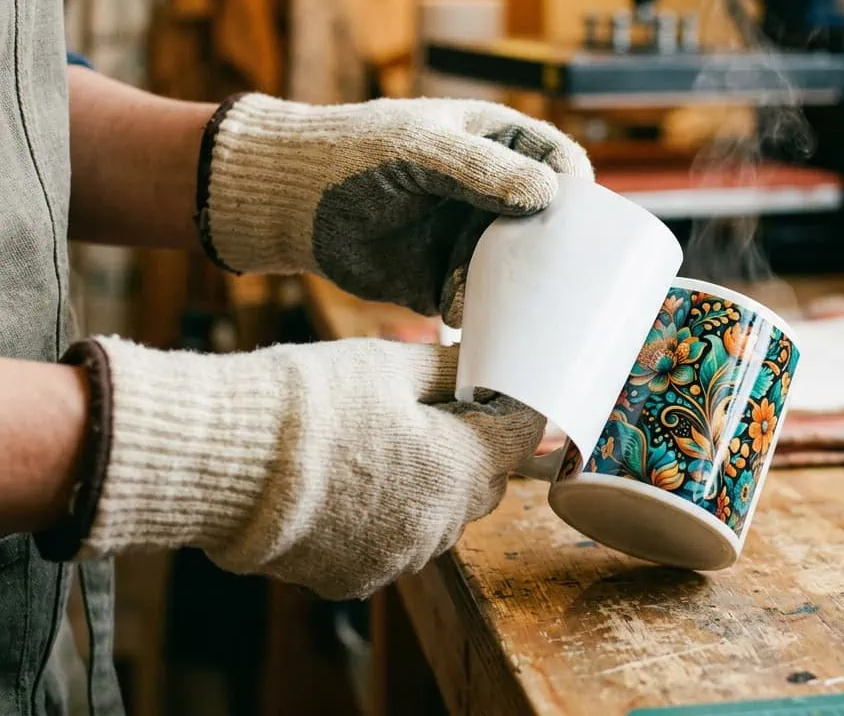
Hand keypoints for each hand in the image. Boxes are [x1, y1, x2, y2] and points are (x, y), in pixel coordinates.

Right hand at [68, 337, 543, 599]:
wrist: (222, 457)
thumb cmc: (311, 400)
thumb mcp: (391, 364)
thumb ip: (453, 371)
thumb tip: (487, 368)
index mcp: (460, 468)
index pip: (519, 439)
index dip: (509, 410)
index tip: (489, 394)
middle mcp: (438, 526)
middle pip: (483, 484)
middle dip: (471, 449)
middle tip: (432, 413)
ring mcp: (395, 560)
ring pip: (440, 521)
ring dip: (430, 490)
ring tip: (381, 450)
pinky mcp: (352, 581)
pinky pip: (392, 549)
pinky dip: (385, 522)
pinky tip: (348, 489)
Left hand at [196, 94, 592, 323]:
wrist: (287, 201)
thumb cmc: (352, 153)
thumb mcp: (419, 151)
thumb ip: (481, 170)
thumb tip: (548, 193)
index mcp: (494, 143)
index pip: (558, 161)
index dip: (578, 189)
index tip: (582, 222)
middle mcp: (491, 193)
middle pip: (548, 222)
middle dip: (558, 249)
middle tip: (564, 276)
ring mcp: (469, 237)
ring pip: (518, 266)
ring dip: (524, 287)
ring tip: (523, 306)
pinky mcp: (443, 278)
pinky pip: (479, 299)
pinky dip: (485, 312)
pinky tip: (479, 320)